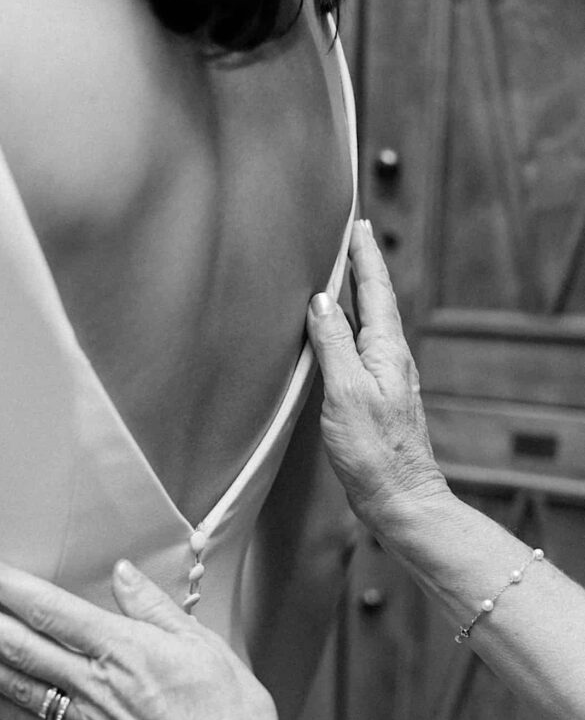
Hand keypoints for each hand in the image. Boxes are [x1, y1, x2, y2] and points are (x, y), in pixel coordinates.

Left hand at [0, 557, 285, 719]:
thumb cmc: (228, 713)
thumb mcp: (201, 643)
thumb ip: (154, 607)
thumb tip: (123, 573)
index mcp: (119, 648)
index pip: (47, 608)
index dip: (4, 587)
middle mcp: (93, 682)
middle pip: (16, 644)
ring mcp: (87, 719)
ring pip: (16, 684)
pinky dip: (5, 712)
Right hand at [306, 220, 451, 532]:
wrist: (398, 497)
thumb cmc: (373, 451)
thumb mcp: (346, 391)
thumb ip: (333, 343)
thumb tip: (321, 300)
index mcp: (386, 349)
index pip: (374, 288)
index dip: (363, 254)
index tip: (354, 222)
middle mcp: (389, 357)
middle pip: (373, 300)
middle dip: (360, 266)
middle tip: (346, 236)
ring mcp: (382, 377)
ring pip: (366, 323)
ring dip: (352, 295)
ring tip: (337, 272)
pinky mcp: (371, 397)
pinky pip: (356, 348)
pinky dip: (344, 328)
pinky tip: (332, 333)